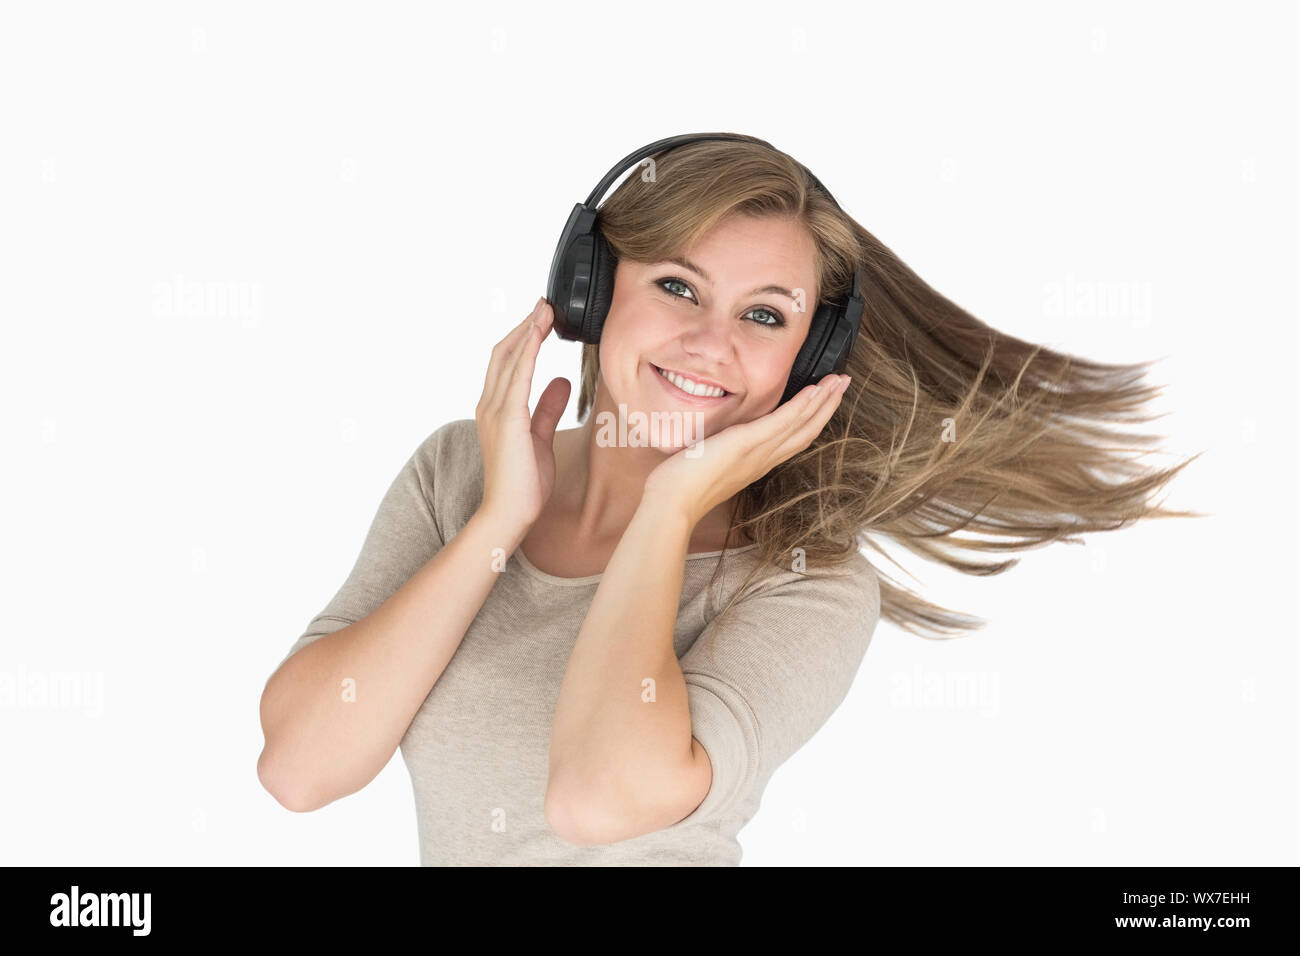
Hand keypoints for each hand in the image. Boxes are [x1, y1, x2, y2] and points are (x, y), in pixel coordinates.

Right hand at [475, 297, 570, 530]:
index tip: (542, 317)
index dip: (524, 337)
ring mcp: (495, 410)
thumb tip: (562, 380)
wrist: (509, 513)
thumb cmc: (524, 483)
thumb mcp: (541, 437)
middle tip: (546, 304)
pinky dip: (528, 350)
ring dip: (528, 330)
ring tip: (546, 309)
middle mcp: (490, 404)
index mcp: (496, 409)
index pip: (507, 363)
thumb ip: (549, 407)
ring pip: (510, 358)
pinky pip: (518, 375)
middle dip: (526, 326)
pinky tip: (540, 332)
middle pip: (505, 352)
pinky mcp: (508, 418)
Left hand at [642, 373, 851, 527]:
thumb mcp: (709, 463)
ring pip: (800, 424)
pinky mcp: (746, 443)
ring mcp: (758, 452)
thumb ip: (721, 452)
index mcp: (757, 463)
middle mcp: (764, 459)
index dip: (813, 418)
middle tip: (845, 382)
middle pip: (806, 431)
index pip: (793, 438)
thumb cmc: (682, 487)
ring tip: (840, 380)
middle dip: (827, 406)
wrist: (672, 503)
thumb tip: (719, 441)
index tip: (825, 398)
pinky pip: (781, 422)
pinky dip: (801, 406)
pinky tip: (815, 390)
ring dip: (823, 401)